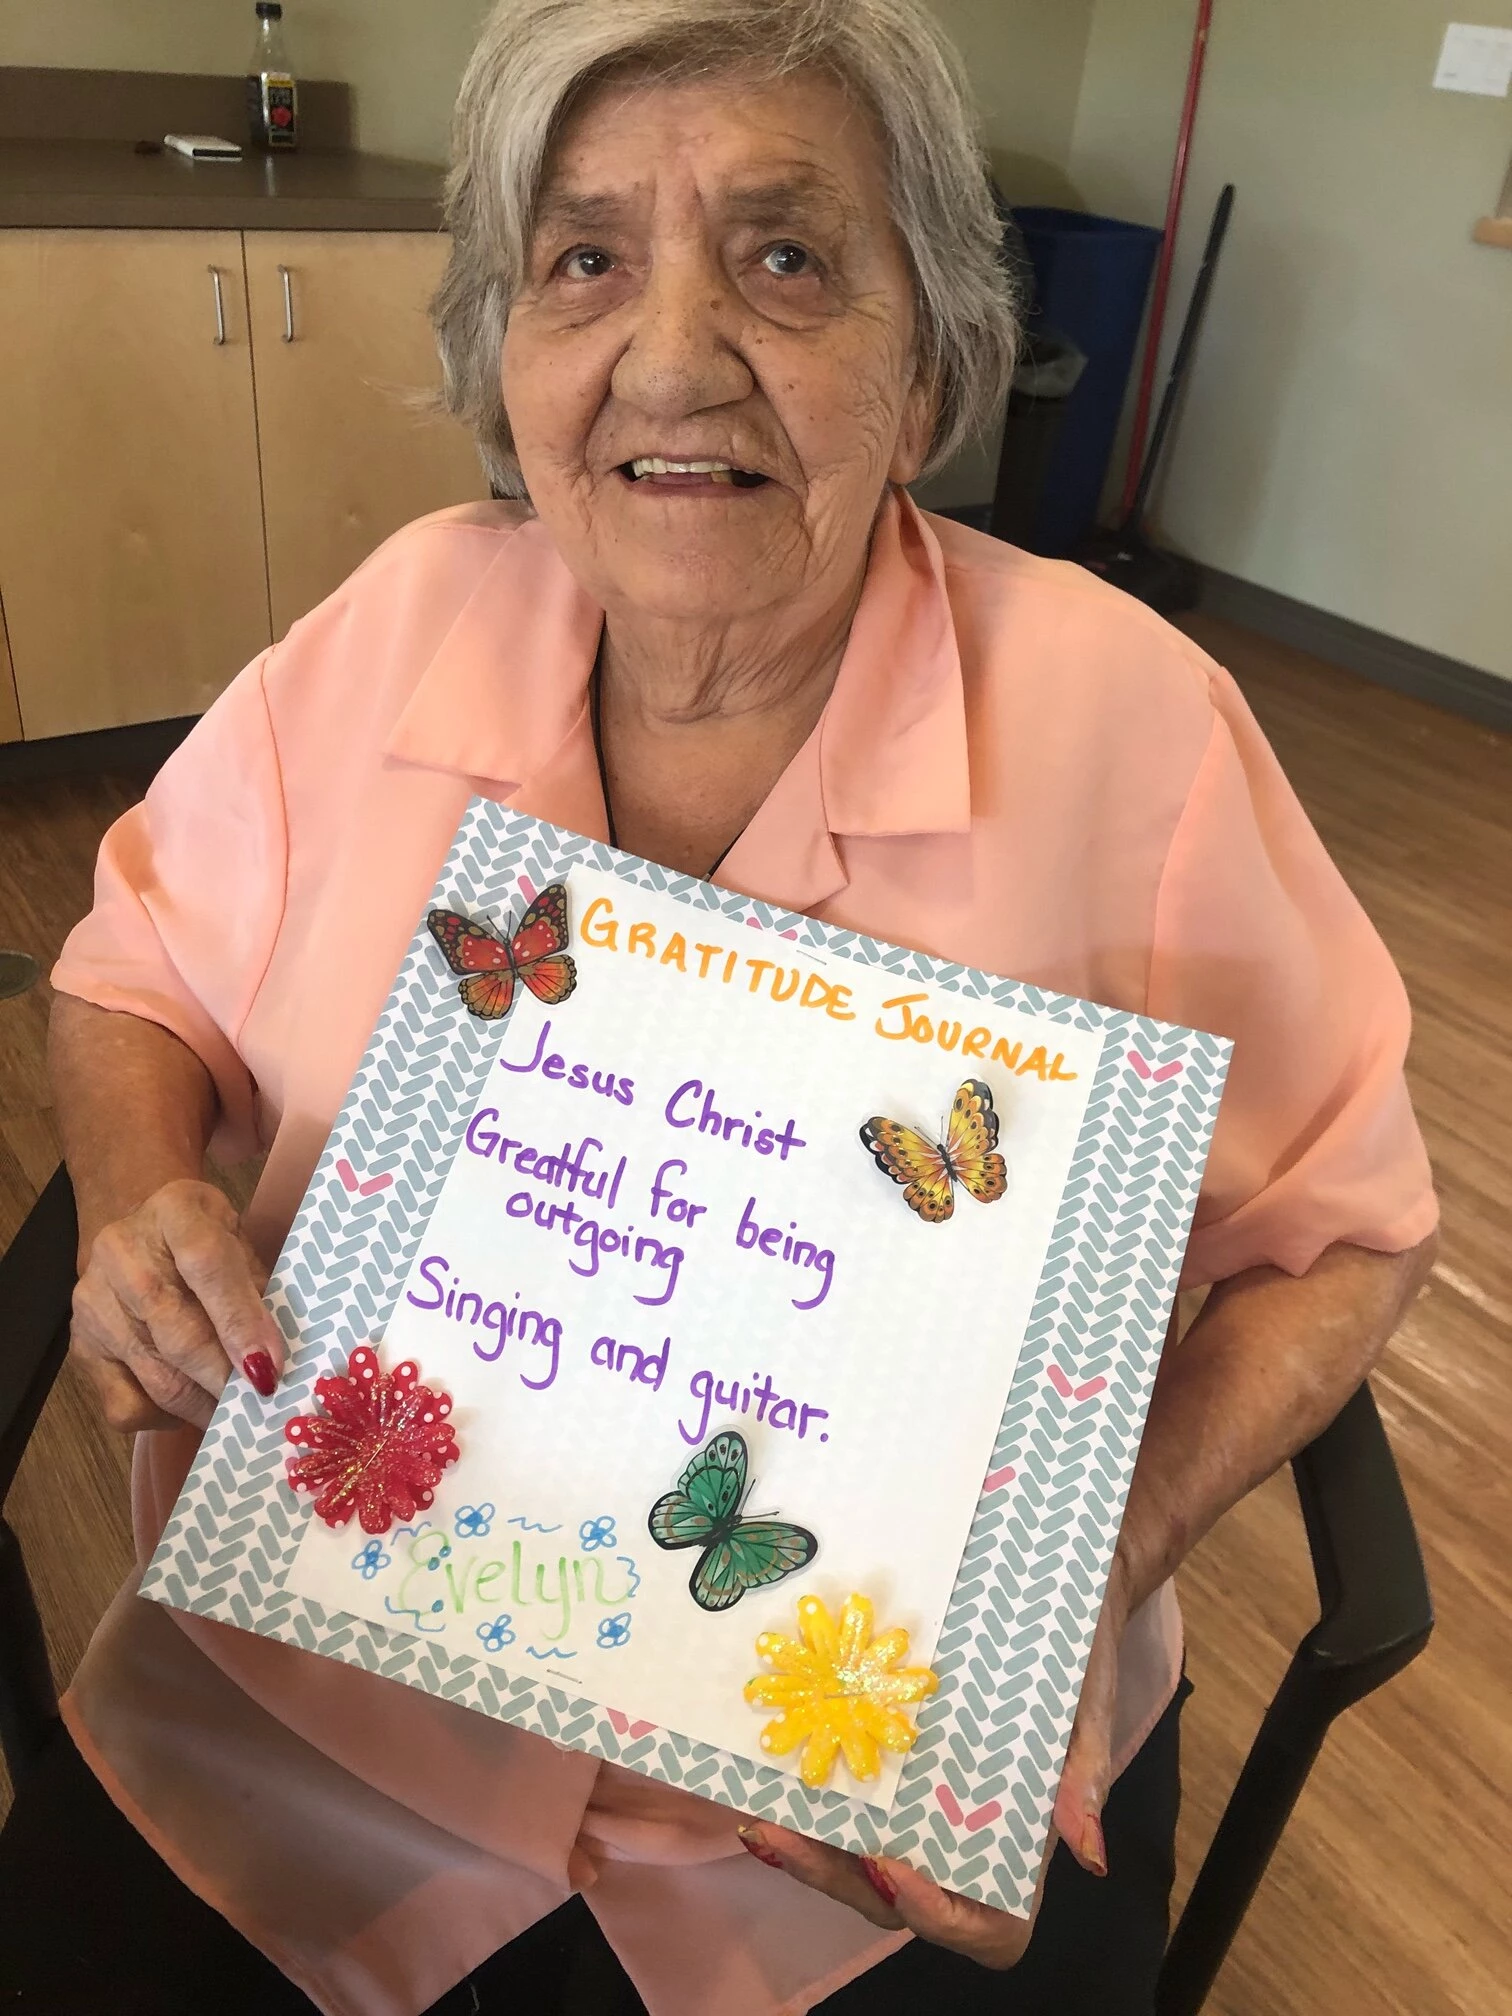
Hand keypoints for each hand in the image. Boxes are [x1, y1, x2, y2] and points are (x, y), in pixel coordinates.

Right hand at [70, 1178, 282, 1431]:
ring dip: (203, 1405)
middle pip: (177, 1333)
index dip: (239, 1321)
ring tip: (237, 1415)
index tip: (268, 1368)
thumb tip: (277, 1360)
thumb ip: (259, 1292)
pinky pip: (124, 1404)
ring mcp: (93, 1300)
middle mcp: (121, 1250)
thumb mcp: (239, 1244)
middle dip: (225, 1379)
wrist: (142, 1235)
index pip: (206, 1264)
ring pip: (155, 1376)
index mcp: (175, 1211)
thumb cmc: (206, 1242)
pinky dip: (165, 1418)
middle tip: (261, 1406)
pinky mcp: (80, 1345)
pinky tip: (191, 1406)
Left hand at [736, 1556, 1132, 1961]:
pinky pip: (850, 1806)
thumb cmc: (1081, 1649)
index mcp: (1023, 1840)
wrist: (1053, 1582)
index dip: (938, 1915)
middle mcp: (967, 1837)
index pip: (991, 1928)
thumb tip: (1088, 1854)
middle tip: (781, 1833)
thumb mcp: (1090, 1702)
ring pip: (862, 1864)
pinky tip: (767, 1782)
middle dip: (836, 1877)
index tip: (890, 1863)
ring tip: (759, 1817)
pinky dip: (808, 1807)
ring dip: (809, 1852)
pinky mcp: (893, 1765)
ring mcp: (923, 1806)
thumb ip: (1084, 1774)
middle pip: (900, 1900)